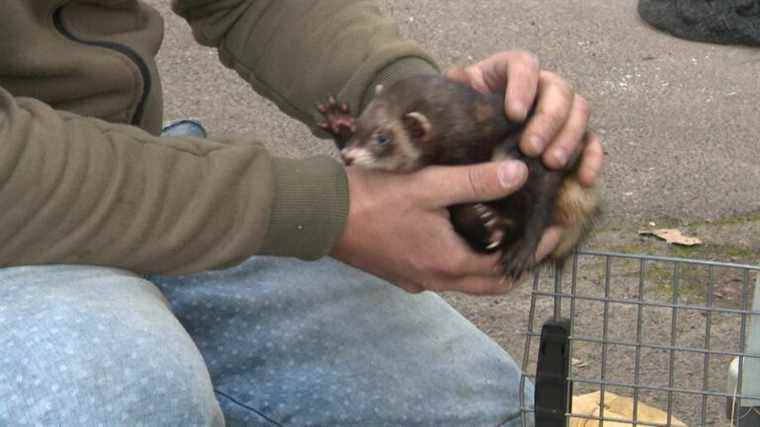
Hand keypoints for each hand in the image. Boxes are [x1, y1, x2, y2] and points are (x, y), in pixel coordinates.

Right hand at [330, 160, 557, 294]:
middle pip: (489, 283)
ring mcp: (415, 279)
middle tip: (536, 236)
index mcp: (448, 263)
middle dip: (517, 263)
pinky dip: (462, 260)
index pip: (506, 268)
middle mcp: (435, 279)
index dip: (535, 250)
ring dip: (488, 262)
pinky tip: (462, 233)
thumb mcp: (428, 185)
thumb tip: (520, 173)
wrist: (320, 216)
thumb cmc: (372, 199)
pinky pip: (442, 273)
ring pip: (465, 280)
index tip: (557, 229)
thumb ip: (475, 181)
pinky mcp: (401, 272)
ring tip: (504, 231)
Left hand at [446, 50, 603, 253]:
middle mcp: (542, 85)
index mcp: (512, 70)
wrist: (471, 140)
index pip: (525, 65)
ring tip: (551, 164)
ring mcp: (561, 110)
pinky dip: (591, 159)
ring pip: (580, 112)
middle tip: (531, 148)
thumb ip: (458, 90)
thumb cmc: (465, 117)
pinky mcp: (572, 136)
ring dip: (569, 138)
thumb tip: (458, 76)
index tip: (513, 114)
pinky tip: (582, 179)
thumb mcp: (457, 102)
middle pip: (559, 90)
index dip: (523, 86)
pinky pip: (591, 142)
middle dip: (548, 119)